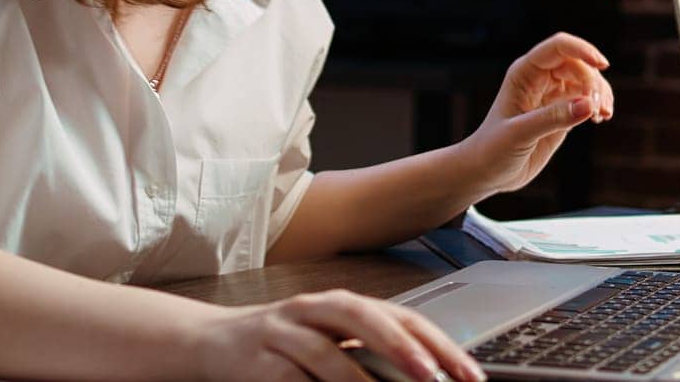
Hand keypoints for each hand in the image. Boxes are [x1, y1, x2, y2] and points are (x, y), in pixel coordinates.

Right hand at [187, 289, 483, 381]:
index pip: (401, 316)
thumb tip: (429, 376)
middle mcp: (315, 309)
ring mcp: (283, 331)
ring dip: (357, 380)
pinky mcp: (256, 359)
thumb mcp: (331, 344)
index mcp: (343, 305)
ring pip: (324, 351)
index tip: (468, 375)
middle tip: (431, 378)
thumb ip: (372, 357)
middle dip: (400, 347)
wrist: (211, 342)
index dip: (437, 343)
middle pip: (362, 317)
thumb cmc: (283, 348)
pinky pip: (288, 378)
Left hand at [460, 32, 613, 197]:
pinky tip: (600, 119)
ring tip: (601, 117)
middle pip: (577, 64)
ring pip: (586, 80)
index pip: (558, 48)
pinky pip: (587, 98)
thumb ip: (553, 118)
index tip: (601, 65)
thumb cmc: (493, 149)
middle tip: (596, 111)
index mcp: (524, 73)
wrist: (486, 171)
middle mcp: (539, 78)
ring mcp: (552, 94)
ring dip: (600, 93)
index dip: (582, 49)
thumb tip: (588, 104)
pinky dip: (598, 104)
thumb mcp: (519, 134)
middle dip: (592, 82)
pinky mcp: (561, 111)